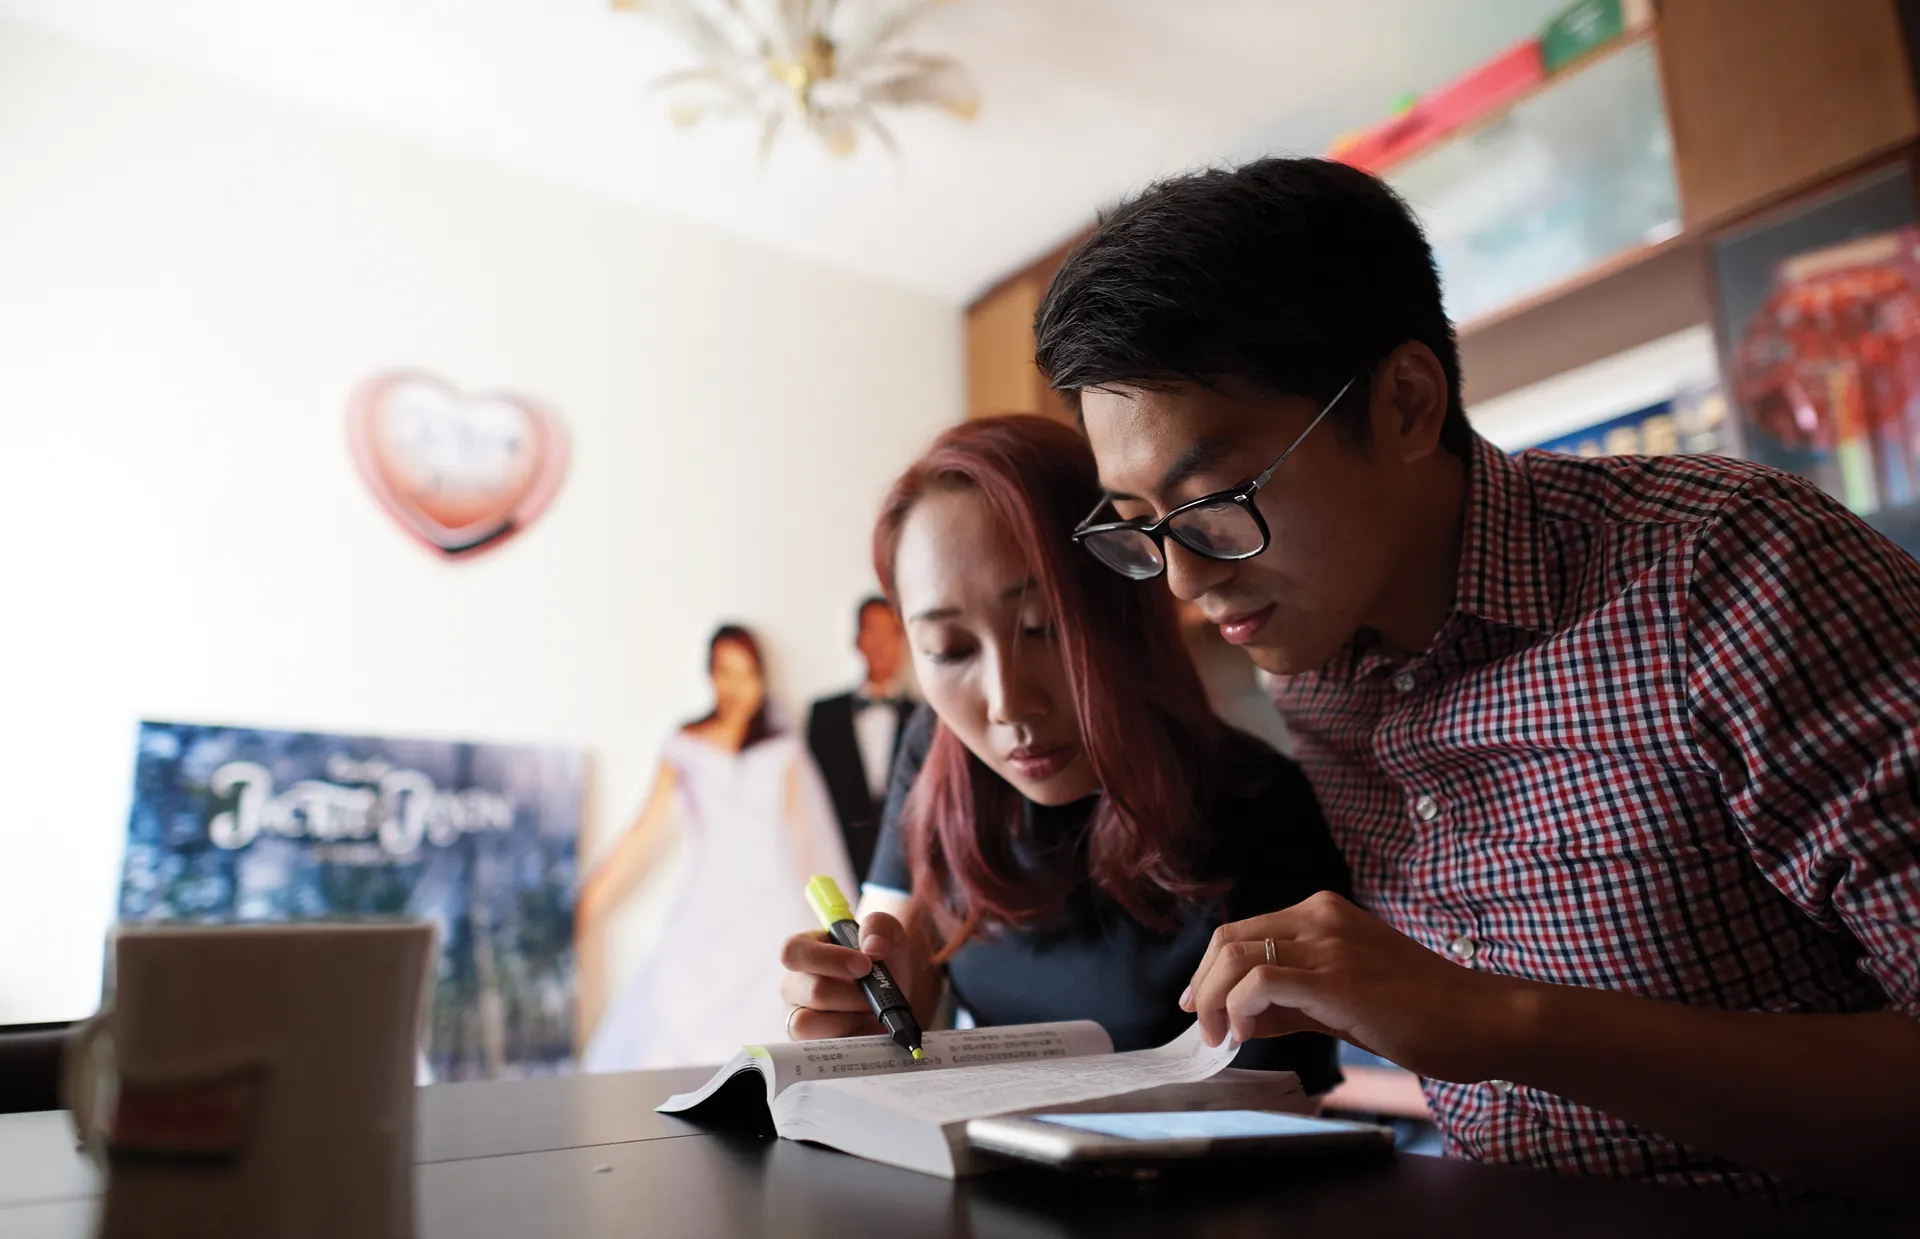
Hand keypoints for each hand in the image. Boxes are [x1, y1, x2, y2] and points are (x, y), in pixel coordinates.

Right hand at [778, 911, 914, 1040]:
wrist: (893, 999)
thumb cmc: (881, 963)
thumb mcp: (887, 934)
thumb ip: (880, 927)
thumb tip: (873, 946)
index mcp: (806, 950)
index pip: (794, 951)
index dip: (828, 959)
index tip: (865, 965)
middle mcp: (795, 984)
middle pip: (813, 991)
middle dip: (854, 996)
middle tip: (877, 997)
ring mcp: (798, 1015)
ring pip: (809, 1024)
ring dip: (850, 1021)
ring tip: (873, 1016)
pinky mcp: (809, 1044)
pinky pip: (820, 1050)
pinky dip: (850, 1040)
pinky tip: (869, 1033)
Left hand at [1181, 891, 1524, 1082]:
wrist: (1480, 1020)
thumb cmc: (1422, 1013)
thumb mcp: (1343, 997)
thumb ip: (1292, 1001)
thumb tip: (1240, 1018)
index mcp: (1323, 912)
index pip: (1241, 930)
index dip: (1210, 971)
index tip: (1200, 1006)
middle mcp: (1321, 916)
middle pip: (1229, 938)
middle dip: (1204, 986)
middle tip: (1203, 1027)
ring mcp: (1329, 943)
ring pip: (1236, 955)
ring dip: (1215, 1000)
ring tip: (1223, 1038)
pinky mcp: (1336, 977)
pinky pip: (1261, 981)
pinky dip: (1240, 1008)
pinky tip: (1247, 1034)